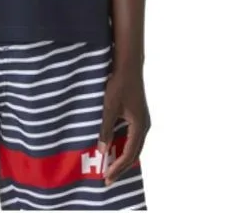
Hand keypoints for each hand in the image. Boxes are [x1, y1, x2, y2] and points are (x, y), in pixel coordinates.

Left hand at [97, 68, 150, 184]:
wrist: (128, 66)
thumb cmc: (118, 84)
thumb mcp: (109, 107)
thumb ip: (106, 129)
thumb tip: (103, 150)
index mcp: (139, 126)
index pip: (129, 154)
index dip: (118, 168)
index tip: (107, 178)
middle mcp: (143, 127)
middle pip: (134, 154)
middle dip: (121, 167)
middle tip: (108, 178)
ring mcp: (142, 121)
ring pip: (133, 146)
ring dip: (122, 157)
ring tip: (110, 167)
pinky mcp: (137, 115)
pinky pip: (131, 137)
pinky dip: (123, 146)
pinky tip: (113, 148)